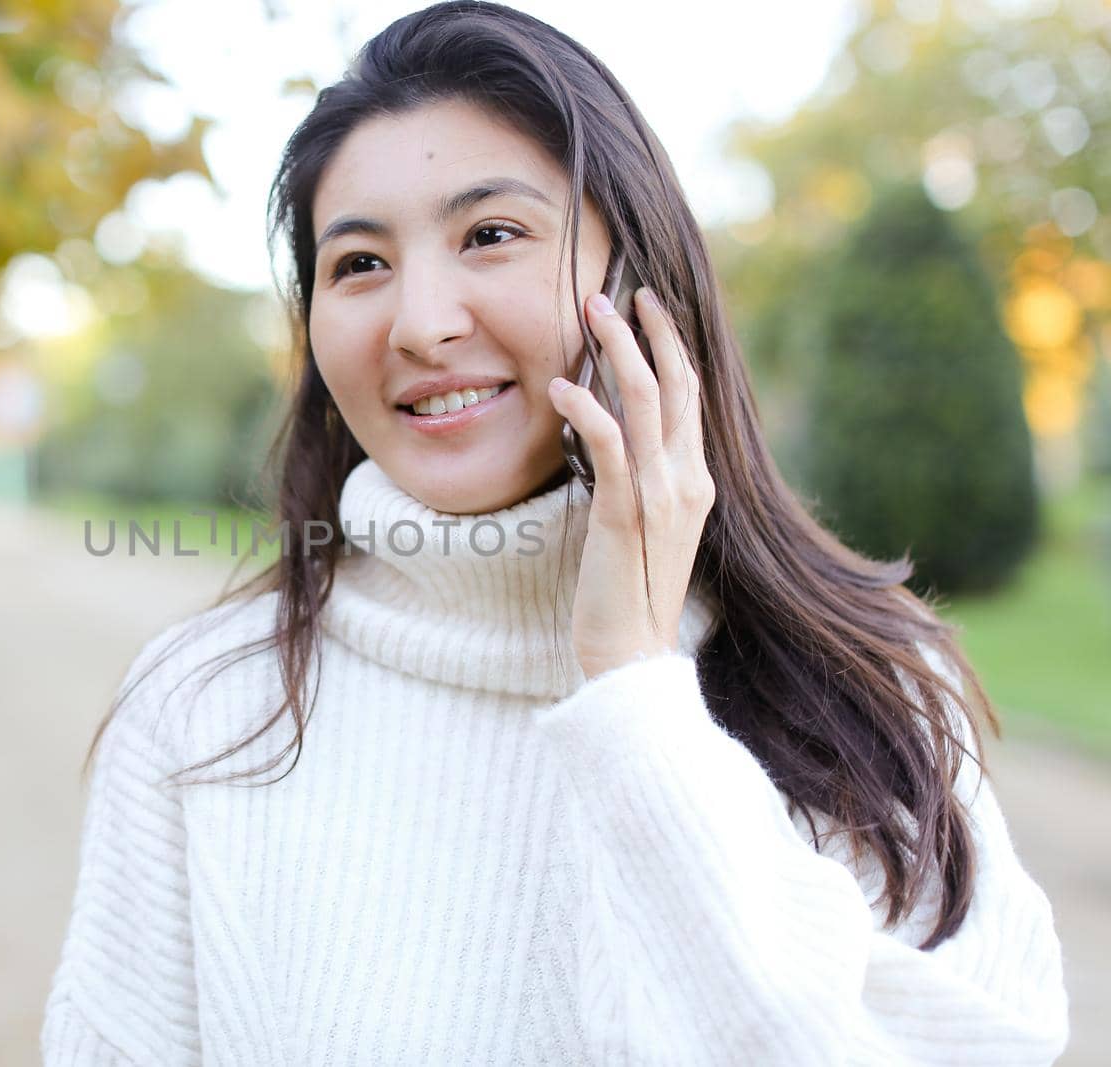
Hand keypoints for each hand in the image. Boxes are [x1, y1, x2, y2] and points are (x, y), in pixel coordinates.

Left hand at [546, 287, 714, 681]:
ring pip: (646, 402)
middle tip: (618, 291)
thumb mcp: (643, 524)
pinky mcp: (626, 515)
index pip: (689, 396)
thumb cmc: (629, 590)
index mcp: (695, 480)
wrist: (633, 655)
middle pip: (675, 385)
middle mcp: (687, 480)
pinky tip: (562, 387)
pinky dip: (588, 411)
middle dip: (648, 332)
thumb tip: (613, 436)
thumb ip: (640, 478)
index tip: (648, 307)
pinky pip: (610, 449)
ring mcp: (661, 495)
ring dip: (617, 351)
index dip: (671, 347)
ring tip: (590, 311)